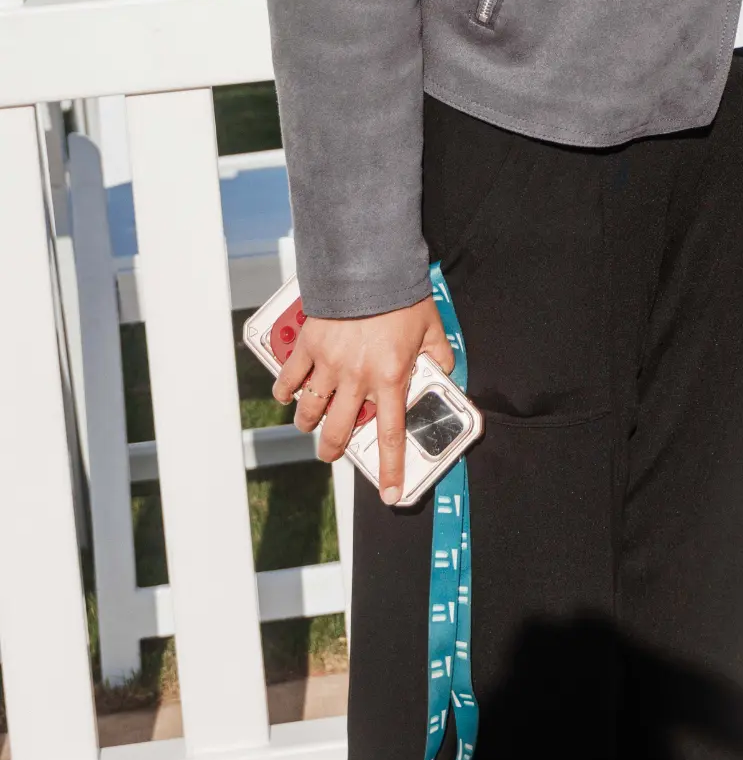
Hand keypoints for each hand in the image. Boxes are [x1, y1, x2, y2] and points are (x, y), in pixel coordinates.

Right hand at [273, 299, 452, 504]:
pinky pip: (288, 380)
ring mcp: (328, 365)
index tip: (392, 495)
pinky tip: (287, 393)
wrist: (369, 263)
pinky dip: (284, 391)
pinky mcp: (307, 347)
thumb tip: (441, 374)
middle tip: (333, 453)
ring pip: (310, 412)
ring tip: (312, 421)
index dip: (392, 468)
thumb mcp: (432, 328)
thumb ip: (438, 356)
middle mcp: (358, 378)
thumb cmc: (403, 296)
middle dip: (333, 450)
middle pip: (338, 432)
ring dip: (309, 422)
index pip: (391, 434)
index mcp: (391, 377)